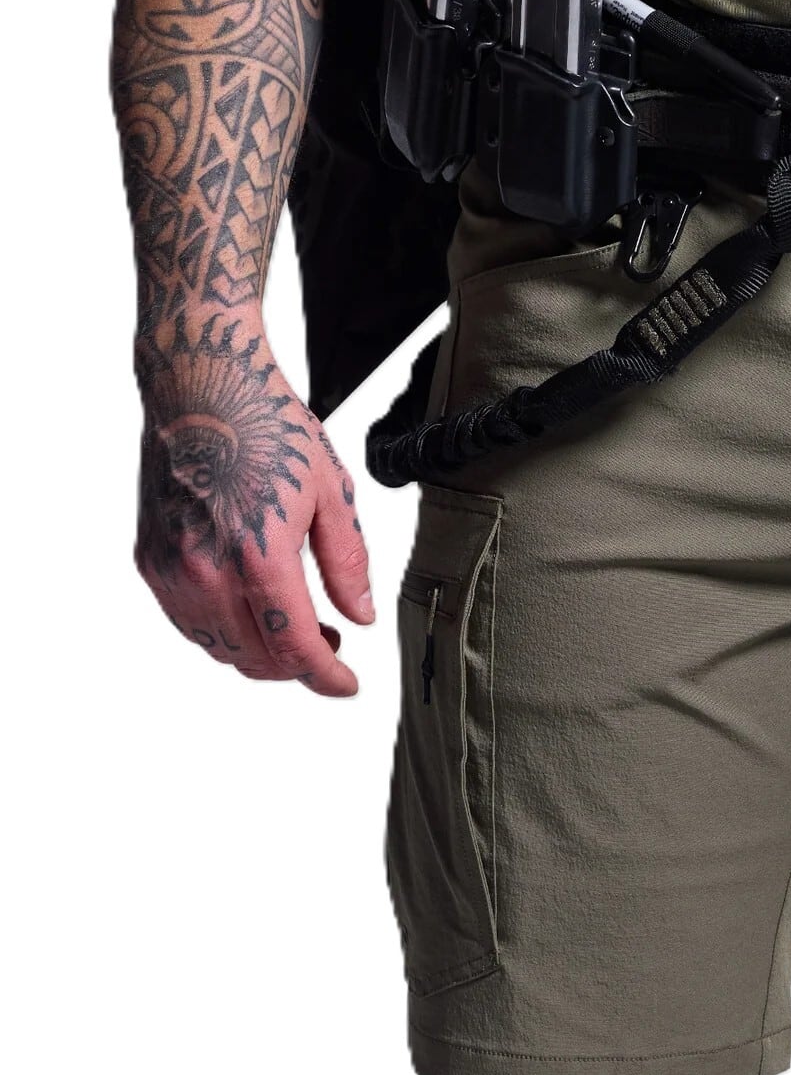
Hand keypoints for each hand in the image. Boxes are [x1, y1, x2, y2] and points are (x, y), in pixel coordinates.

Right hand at [134, 312, 373, 695]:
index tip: (348, 686)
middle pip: (254, 657)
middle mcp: (205, 568)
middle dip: (298, 666)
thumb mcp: (331, 493)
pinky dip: (224, 632)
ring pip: (217, 647)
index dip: (325, 677)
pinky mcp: (148, 558)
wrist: (201, 387)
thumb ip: (347, 564)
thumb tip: (358, 618)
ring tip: (298, 627)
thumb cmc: (269, 429)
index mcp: (258, 554)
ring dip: (259, 653)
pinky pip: (188, 622)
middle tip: (331, 647)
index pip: (293, 646)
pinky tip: (254, 609)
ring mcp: (170, 567)